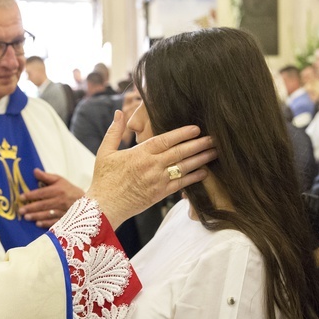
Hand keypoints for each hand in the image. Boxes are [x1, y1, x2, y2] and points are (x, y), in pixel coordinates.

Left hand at [18, 170, 84, 227]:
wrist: (84, 201)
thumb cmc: (68, 189)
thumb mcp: (59, 180)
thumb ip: (46, 177)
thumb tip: (34, 171)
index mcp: (58, 190)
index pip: (42, 193)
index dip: (31, 195)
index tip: (21, 197)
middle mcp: (60, 200)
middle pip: (43, 205)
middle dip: (31, 208)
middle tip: (20, 210)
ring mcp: (63, 211)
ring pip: (48, 214)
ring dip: (36, 216)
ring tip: (26, 217)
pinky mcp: (65, 219)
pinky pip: (54, 222)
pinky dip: (46, 223)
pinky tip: (38, 224)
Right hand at [86, 110, 216, 228]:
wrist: (104, 206)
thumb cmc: (104, 179)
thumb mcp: (105, 152)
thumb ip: (114, 131)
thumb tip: (119, 112)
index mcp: (139, 154)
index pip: (164, 140)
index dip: (182, 133)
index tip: (196, 128)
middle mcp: (151, 166)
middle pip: (179, 152)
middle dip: (198, 144)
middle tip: (214, 138)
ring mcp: (157, 181)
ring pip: (183, 168)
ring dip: (200, 159)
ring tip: (214, 152)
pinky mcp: (160, 194)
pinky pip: (181, 185)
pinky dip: (193, 178)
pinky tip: (204, 172)